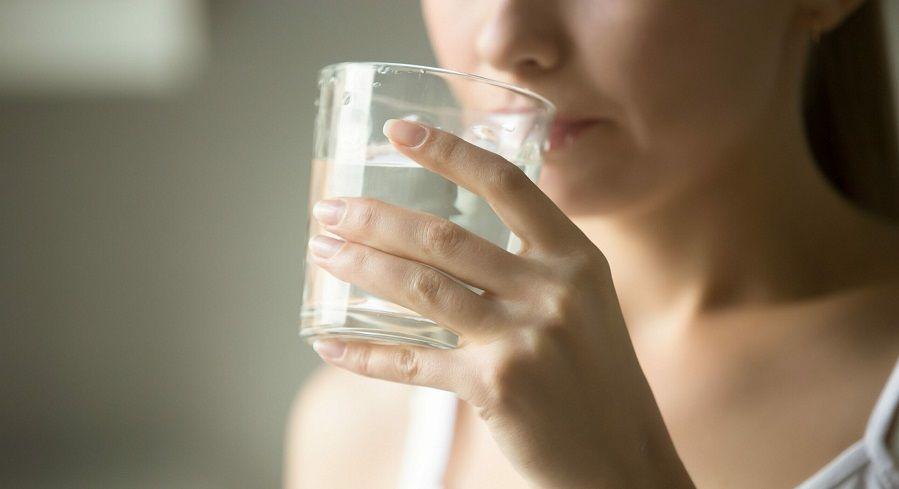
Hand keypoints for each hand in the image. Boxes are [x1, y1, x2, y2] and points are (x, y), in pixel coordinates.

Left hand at [307, 119, 693, 488]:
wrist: (623, 456)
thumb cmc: (595, 374)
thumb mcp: (586, 302)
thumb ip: (534, 264)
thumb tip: (454, 239)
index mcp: (576, 257)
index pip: (505, 184)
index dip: (448, 151)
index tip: (398, 131)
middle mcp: (552, 290)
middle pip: (445, 237)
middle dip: (376, 217)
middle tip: (331, 209)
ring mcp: (523, 338)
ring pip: (423, 287)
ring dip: (362, 266)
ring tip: (322, 252)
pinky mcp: (495, 387)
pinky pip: (413, 362)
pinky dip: (365, 353)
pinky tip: (330, 343)